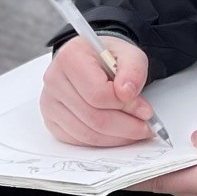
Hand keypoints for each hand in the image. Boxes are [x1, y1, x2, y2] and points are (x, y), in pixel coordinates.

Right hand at [40, 34, 158, 146]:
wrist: (93, 61)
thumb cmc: (108, 57)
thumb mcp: (129, 54)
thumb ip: (133, 69)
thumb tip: (126, 92)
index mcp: (70, 58)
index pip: (97, 94)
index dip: (125, 106)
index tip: (145, 110)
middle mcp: (54, 80)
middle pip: (92, 117)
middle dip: (125, 126)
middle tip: (146, 127)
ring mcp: (50, 102)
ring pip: (86, 133)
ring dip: (117, 137)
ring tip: (135, 130)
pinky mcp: (52, 120)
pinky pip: (79, 140)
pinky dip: (103, 142)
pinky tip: (118, 134)